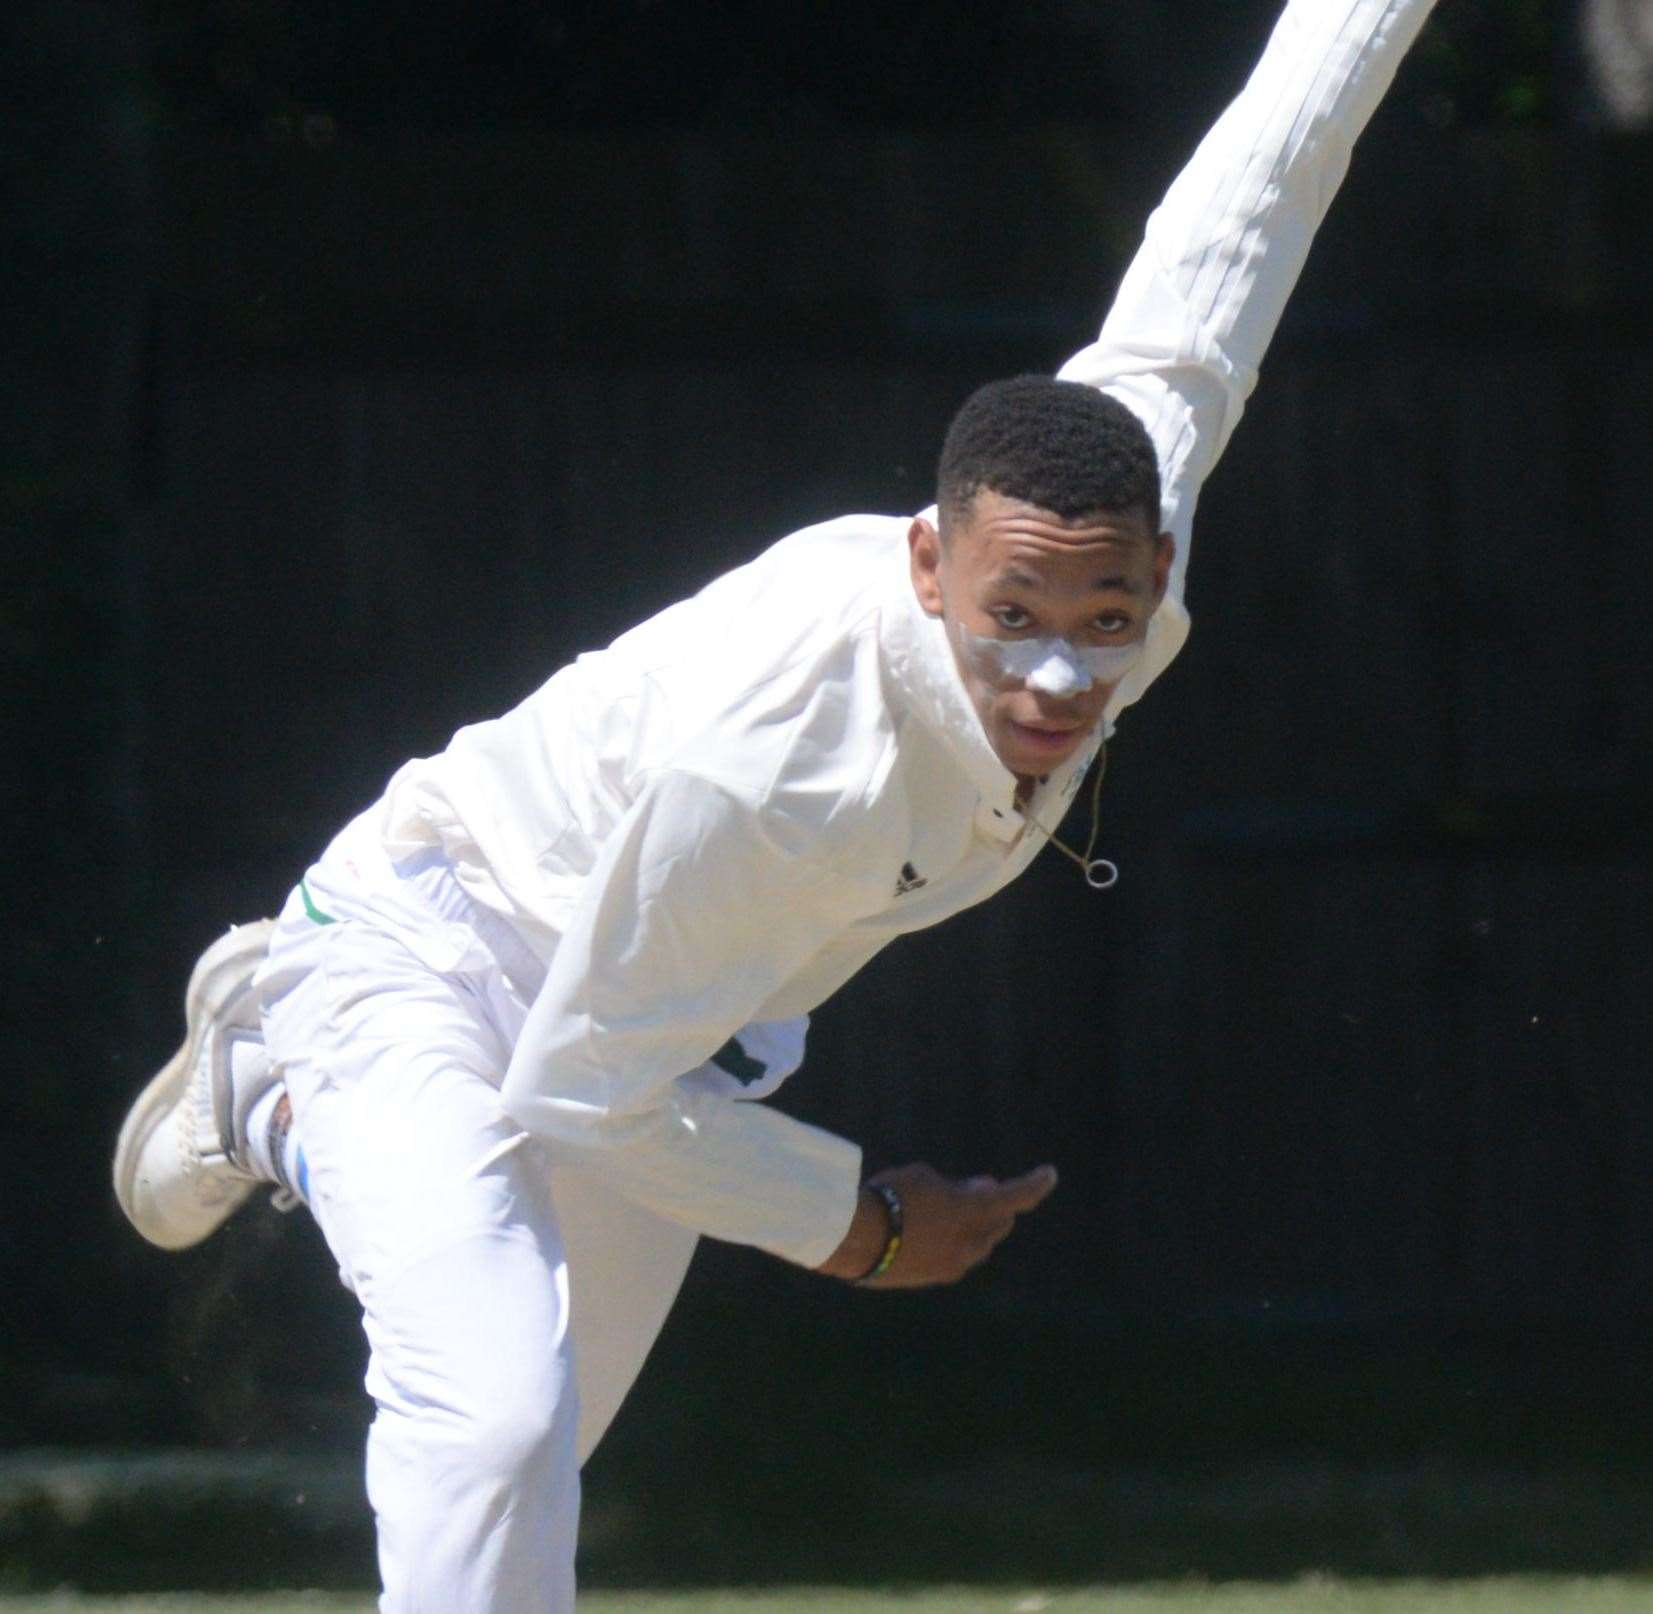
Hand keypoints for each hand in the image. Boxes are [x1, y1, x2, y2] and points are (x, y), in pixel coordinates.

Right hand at [814, 1161, 1057, 1287]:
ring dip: (974, 1226)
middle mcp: (969, 1244)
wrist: (853, 1237)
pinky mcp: (933, 1279)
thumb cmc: (889, 1195)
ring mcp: (952, 1266)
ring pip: (978, 1245)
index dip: (1036, 1184)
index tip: (1051, 1173)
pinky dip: (952, 1242)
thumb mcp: (925, 1177)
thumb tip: (980, 1192)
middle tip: (982, 1188)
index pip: (1016, 1198)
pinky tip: (930, 1231)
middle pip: (999, 1224)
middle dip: (996, 1206)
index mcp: (972, 1213)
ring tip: (952, 1209)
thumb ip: (958, 1186)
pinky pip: (954, 1259)